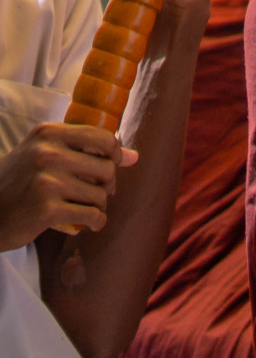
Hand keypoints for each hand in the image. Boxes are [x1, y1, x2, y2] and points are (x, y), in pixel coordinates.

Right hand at [0, 123, 135, 245]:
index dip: (114, 155)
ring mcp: (46, 181)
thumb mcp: (44, 155)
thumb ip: (86, 151)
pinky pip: (92, 215)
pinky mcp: (47, 209)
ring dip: (99, 206)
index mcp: (48, 134)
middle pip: (107, 169)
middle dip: (107, 185)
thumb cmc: (19, 182)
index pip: (104, 138)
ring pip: (101, 195)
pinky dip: (96, 222)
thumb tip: (134, 157)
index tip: (108, 166)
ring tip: (85, 208)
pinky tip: (89, 223)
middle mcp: (47, 153)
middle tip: (95, 194)